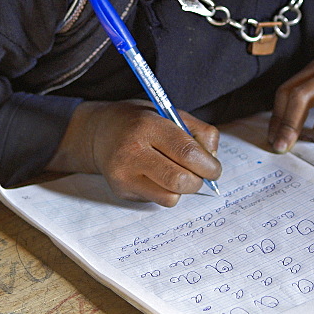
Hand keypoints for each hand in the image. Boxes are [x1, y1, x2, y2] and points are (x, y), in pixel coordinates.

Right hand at [50, 99, 220, 205]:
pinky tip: (159, 177)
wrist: (99, 132)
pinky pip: (156, 200)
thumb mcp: (168, 112)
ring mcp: (124, 174)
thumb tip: (212, 159)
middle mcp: (132, 151)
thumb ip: (197, 131)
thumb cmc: (141, 121)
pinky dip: (166, 193)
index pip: (187, 152)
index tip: (214, 168)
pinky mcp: (121, 191)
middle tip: (201, 175)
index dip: (208, 165)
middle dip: (199, 181)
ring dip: (182, 190)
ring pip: (170, 197)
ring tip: (178, 174)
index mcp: (148, 126)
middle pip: (180, 180)